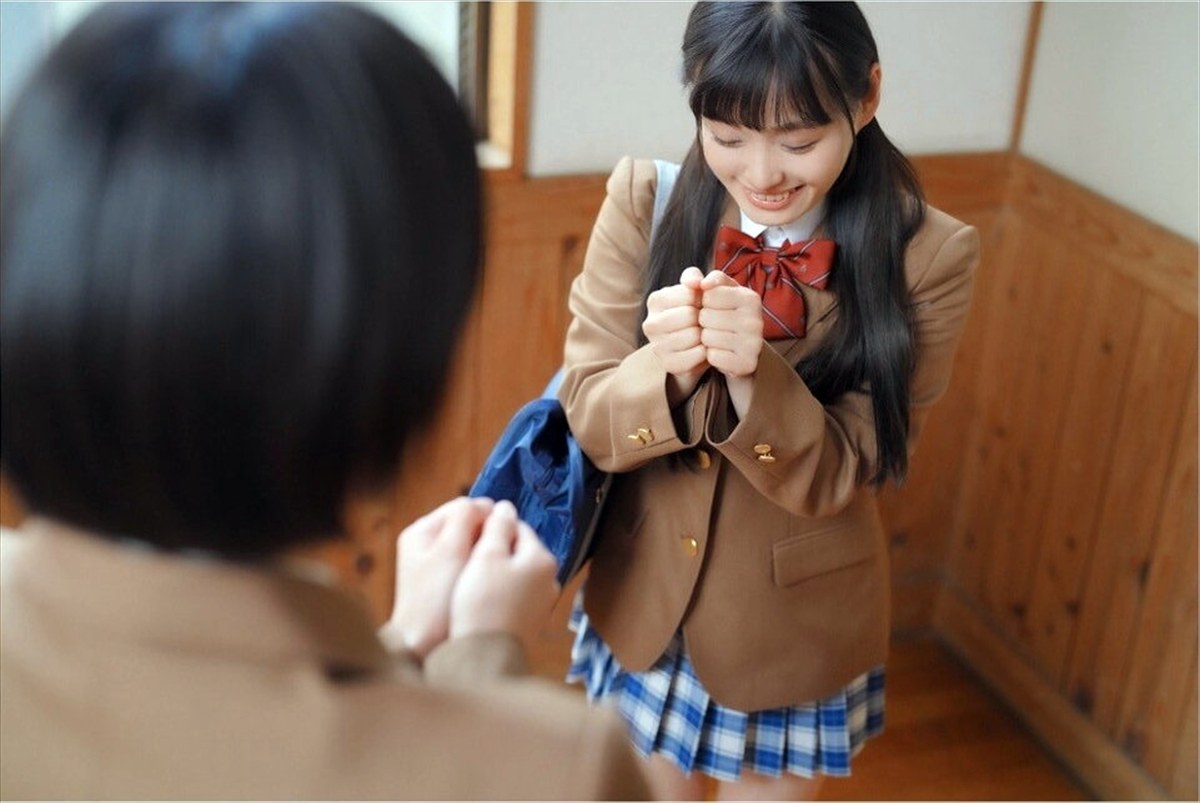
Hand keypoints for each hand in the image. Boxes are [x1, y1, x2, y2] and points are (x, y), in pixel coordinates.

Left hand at [385, 497, 492, 658]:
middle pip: (468, 527)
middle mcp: (426, 546)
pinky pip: (471, 567)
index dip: (487, 515)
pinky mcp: (447, 586)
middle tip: (502, 551)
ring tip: (498, 567)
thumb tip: (486, 504)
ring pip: (472, 548)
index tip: (505, 532)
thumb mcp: (450, 550)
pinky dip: (482, 570)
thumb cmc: (435, 598)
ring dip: (485, 553)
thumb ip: (466, 519)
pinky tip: (491, 581)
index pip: (463, 507)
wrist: (421, 647)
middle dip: (486, 536)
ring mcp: (436, 567)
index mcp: (422, 532)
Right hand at [449, 500, 559, 654]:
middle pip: (519, 552)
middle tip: (467, 557)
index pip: (518, 528)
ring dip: (496, 574)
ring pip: (516, 576)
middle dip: (495, 550)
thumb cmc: (483, 602)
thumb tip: (505, 507)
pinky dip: (499, 595)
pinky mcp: (531, 624)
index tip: (470, 534)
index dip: (492, 526)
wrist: (485, 658)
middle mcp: (550, 580)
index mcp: (542, 559)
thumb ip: (498, 527)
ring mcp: (543, 605)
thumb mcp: (487, 556)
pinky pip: (514, 598)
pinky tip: (479, 602)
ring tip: (469, 580)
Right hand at [643, 267, 708, 400]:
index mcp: (655, 300)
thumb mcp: (694, 290)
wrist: (692, 345)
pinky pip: (697, 355)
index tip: (703, 305)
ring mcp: (657, 346)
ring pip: (694, 336)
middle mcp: (650, 323)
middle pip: (690, 315)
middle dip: (704, 318)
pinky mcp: (669, 364)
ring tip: (703, 335)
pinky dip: (706, 352)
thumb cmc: (694, 312)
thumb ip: (694, 277)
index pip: (689, 294)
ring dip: (706, 335)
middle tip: (705, 322)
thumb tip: (697, 282)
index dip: (703, 299)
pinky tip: (703, 349)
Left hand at [699, 270, 763, 377]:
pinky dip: (711, 355)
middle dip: (703, 322)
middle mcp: (756, 320)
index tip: (713, 308)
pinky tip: (720, 353)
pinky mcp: (747, 364)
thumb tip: (697, 282)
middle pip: (706, 317)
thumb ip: (698, 277)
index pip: (708, 295)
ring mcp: (754, 344)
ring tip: (717, 339)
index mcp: (750, 297)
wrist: (740, 350)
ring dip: (705, 339)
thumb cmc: (722, 314)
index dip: (703, 303)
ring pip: (707, 337)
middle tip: (714, 326)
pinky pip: (712, 356)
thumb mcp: (714, 291)